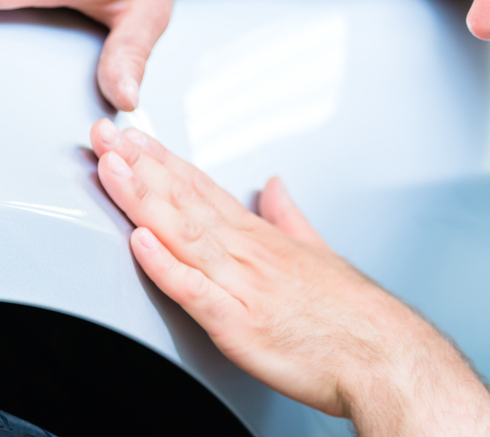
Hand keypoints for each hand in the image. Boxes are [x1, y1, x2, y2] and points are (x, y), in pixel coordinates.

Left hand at [89, 119, 489, 434]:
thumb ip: (289, 216)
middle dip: (140, 167)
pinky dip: (167, 267)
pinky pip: (197, 293)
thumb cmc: (354, 314)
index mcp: (262, 238)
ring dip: (143, 200)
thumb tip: (274, 186)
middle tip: (104, 135)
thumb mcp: (319, 250)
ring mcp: (243, 287)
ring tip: (111, 169)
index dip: (163, 161)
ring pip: (184, 235)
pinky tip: (141, 243)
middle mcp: (248, 255)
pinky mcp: (241, 326)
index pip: (203, 189)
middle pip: (185, 202)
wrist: (384, 355)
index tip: (132, 137)